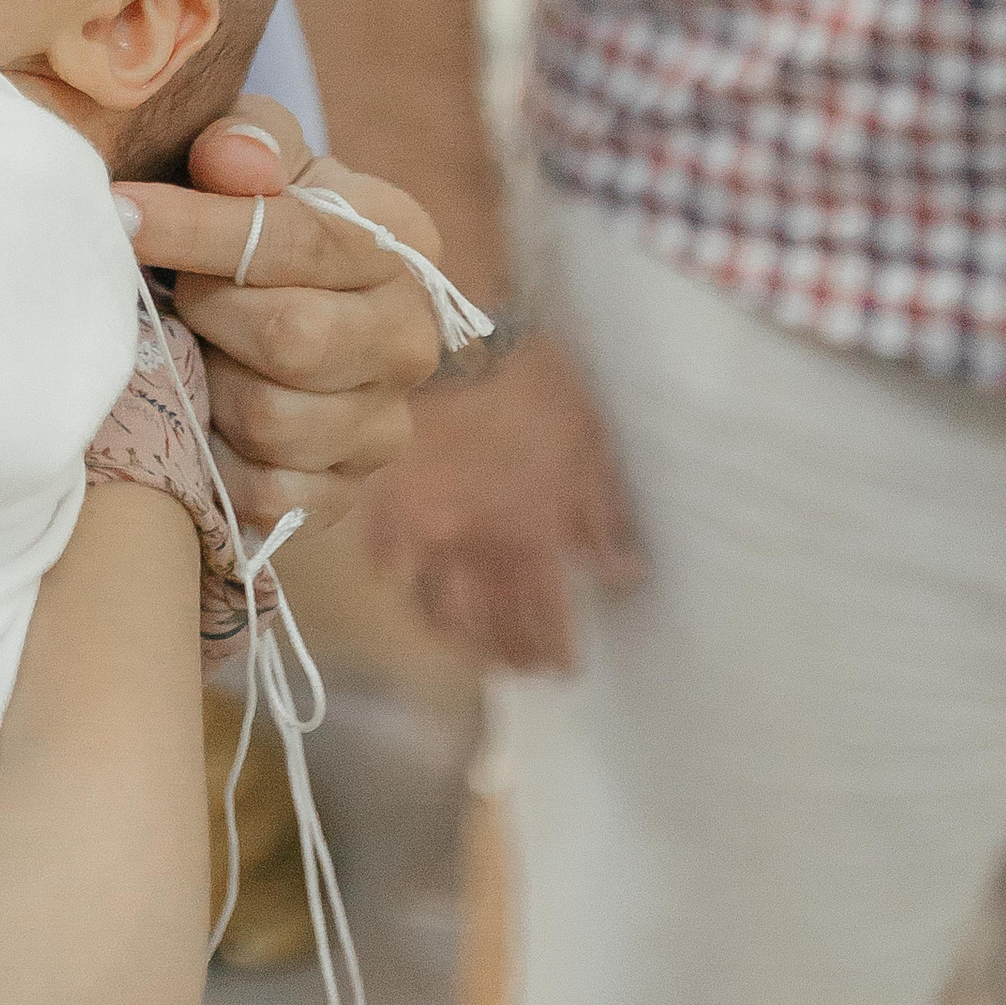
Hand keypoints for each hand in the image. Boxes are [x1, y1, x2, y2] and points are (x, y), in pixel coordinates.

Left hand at [113, 104, 448, 536]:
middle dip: (209, 313)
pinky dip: (215, 457)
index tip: (120, 212)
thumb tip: (232, 159)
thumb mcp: (247, 156)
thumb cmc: (243, 216)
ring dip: (208, 385)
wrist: (254, 313)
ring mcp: (386, 425)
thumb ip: (244, 141)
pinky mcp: (343, 495)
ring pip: (274, 421)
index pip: (301, 240)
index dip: (200, 227)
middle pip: (296, 339)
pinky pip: (266, 491)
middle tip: (173, 290)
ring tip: (194, 348)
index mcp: (400, 241)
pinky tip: (201, 412)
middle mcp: (412, 337)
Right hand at [358, 328, 644, 673]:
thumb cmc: (531, 383)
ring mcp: (422, 534)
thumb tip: (624, 572)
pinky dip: (404, 583)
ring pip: (439, 613)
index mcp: (533, 538)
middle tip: (525, 667)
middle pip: (494, 630)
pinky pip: (388, 567)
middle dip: (514, 657)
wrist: (449, 336)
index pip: (548, 621)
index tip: (564, 668)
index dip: (557, 653)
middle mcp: (477, 551)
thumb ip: (602, 516)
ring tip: (474, 643)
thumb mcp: (588, 443)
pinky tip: (413, 583)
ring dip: (462, 638)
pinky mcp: (381, 509)